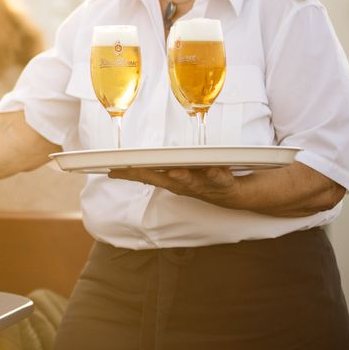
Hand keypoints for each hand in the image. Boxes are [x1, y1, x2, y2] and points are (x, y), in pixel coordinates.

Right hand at [108, 166, 237, 203]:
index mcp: (172, 181)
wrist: (237, 195)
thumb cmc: (205, 178)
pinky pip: (221, 179)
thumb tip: (136, 154)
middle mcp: (184, 186)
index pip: (145, 175)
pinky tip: (214, 168)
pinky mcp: (224, 185)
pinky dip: (217, 175)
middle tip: (134, 168)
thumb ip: (160, 166)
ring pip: (191, 182)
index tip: (111, 170)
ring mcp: (204, 186)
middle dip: (149, 174)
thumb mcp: (179, 173)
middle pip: (163, 180)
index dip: (128, 174)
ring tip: (174, 172)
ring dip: (182, 178)